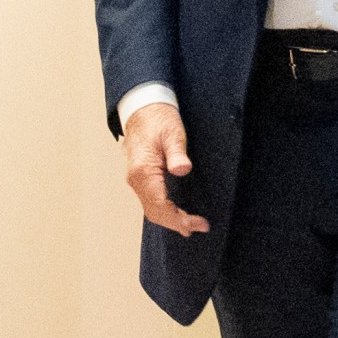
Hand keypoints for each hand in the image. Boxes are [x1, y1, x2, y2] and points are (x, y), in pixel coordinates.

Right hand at [123, 102, 207, 235]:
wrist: (143, 110)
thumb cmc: (158, 119)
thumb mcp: (173, 132)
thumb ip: (177, 152)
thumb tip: (183, 169)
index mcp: (143, 171)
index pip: (160, 205)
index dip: (179, 219)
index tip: (198, 223)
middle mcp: (137, 180)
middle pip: (155, 212)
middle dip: (177, 224)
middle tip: (200, 227)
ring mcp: (137, 181)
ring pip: (151, 210)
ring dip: (171, 221)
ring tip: (192, 227)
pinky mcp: (142, 179)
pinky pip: (151, 202)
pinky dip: (164, 213)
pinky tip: (178, 215)